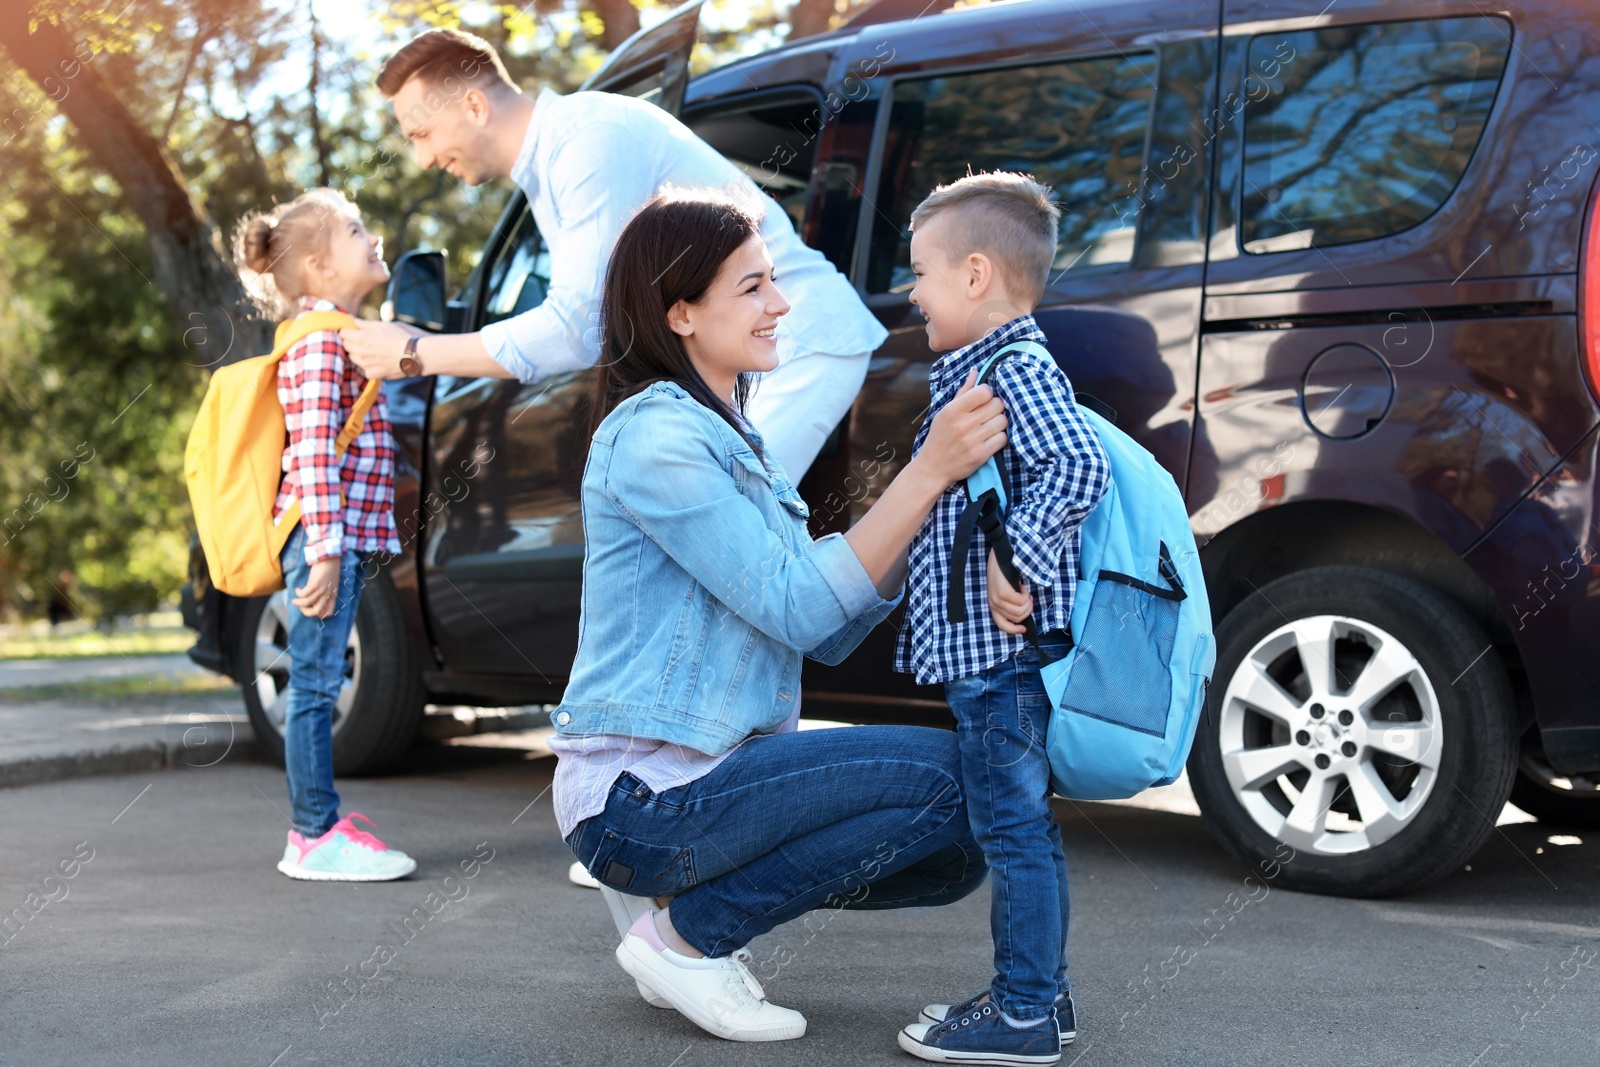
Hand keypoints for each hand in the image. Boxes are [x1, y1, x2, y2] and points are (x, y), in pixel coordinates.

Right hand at [292, 558, 340, 618]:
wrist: (330, 557)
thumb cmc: (331, 568)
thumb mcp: (332, 583)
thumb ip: (326, 591)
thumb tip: (316, 597)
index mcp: (333, 595)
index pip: (329, 612)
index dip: (320, 615)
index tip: (313, 610)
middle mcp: (328, 594)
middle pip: (316, 611)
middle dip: (306, 612)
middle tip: (301, 608)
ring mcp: (321, 590)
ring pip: (306, 603)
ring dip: (298, 603)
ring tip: (294, 601)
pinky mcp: (314, 584)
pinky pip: (303, 594)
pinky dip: (298, 593)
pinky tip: (298, 589)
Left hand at [339, 320, 417, 379]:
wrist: (413, 356)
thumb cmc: (399, 337)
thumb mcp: (383, 325)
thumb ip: (364, 323)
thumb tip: (351, 320)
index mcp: (361, 338)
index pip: (342, 333)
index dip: (347, 330)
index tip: (352, 329)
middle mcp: (360, 353)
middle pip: (345, 345)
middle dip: (351, 341)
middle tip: (362, 339)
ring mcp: (365, 365)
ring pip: (352, 357)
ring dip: (357, 353)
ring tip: (370, 350)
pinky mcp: (371, 374)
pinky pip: (362, 368)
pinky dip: (366, 364)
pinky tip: (376, 360)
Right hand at [919, 369, 1006, 485]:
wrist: (932, 468)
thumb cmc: (939, 436)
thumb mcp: (945, 412)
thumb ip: (963, 391)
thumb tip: (976, 370)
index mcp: (953, 410)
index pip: (984, 391)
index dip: (988, 393)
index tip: (983, 400)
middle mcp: (963, 424)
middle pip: (997, 404)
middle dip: (996, 407)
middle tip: (989, 414)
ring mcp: (972, 440)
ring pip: (1003, 421)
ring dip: (999, 422)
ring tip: (990, 426)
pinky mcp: (980, 455)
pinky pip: (1003, 438)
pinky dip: (1000, 437)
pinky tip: (991, 438)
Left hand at [987, 548, 1032, 634]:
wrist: (1000, 555)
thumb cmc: (1004, 571)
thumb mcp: (1005, 590)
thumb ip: (1010, 602)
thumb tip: (1024, 612)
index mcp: (993, 604)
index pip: (1001, 625)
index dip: (1013, 630)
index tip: (1024, 629)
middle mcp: (993, 603)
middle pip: (1017, 618)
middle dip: (1028, 609)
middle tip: (1028, 597)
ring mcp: (997, 599)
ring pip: (1020, 611)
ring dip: (1028, 602)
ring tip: (1024, 591)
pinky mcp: (1003, 593)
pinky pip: (1021, 601)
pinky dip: (1025, 594)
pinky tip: (1022, 585)